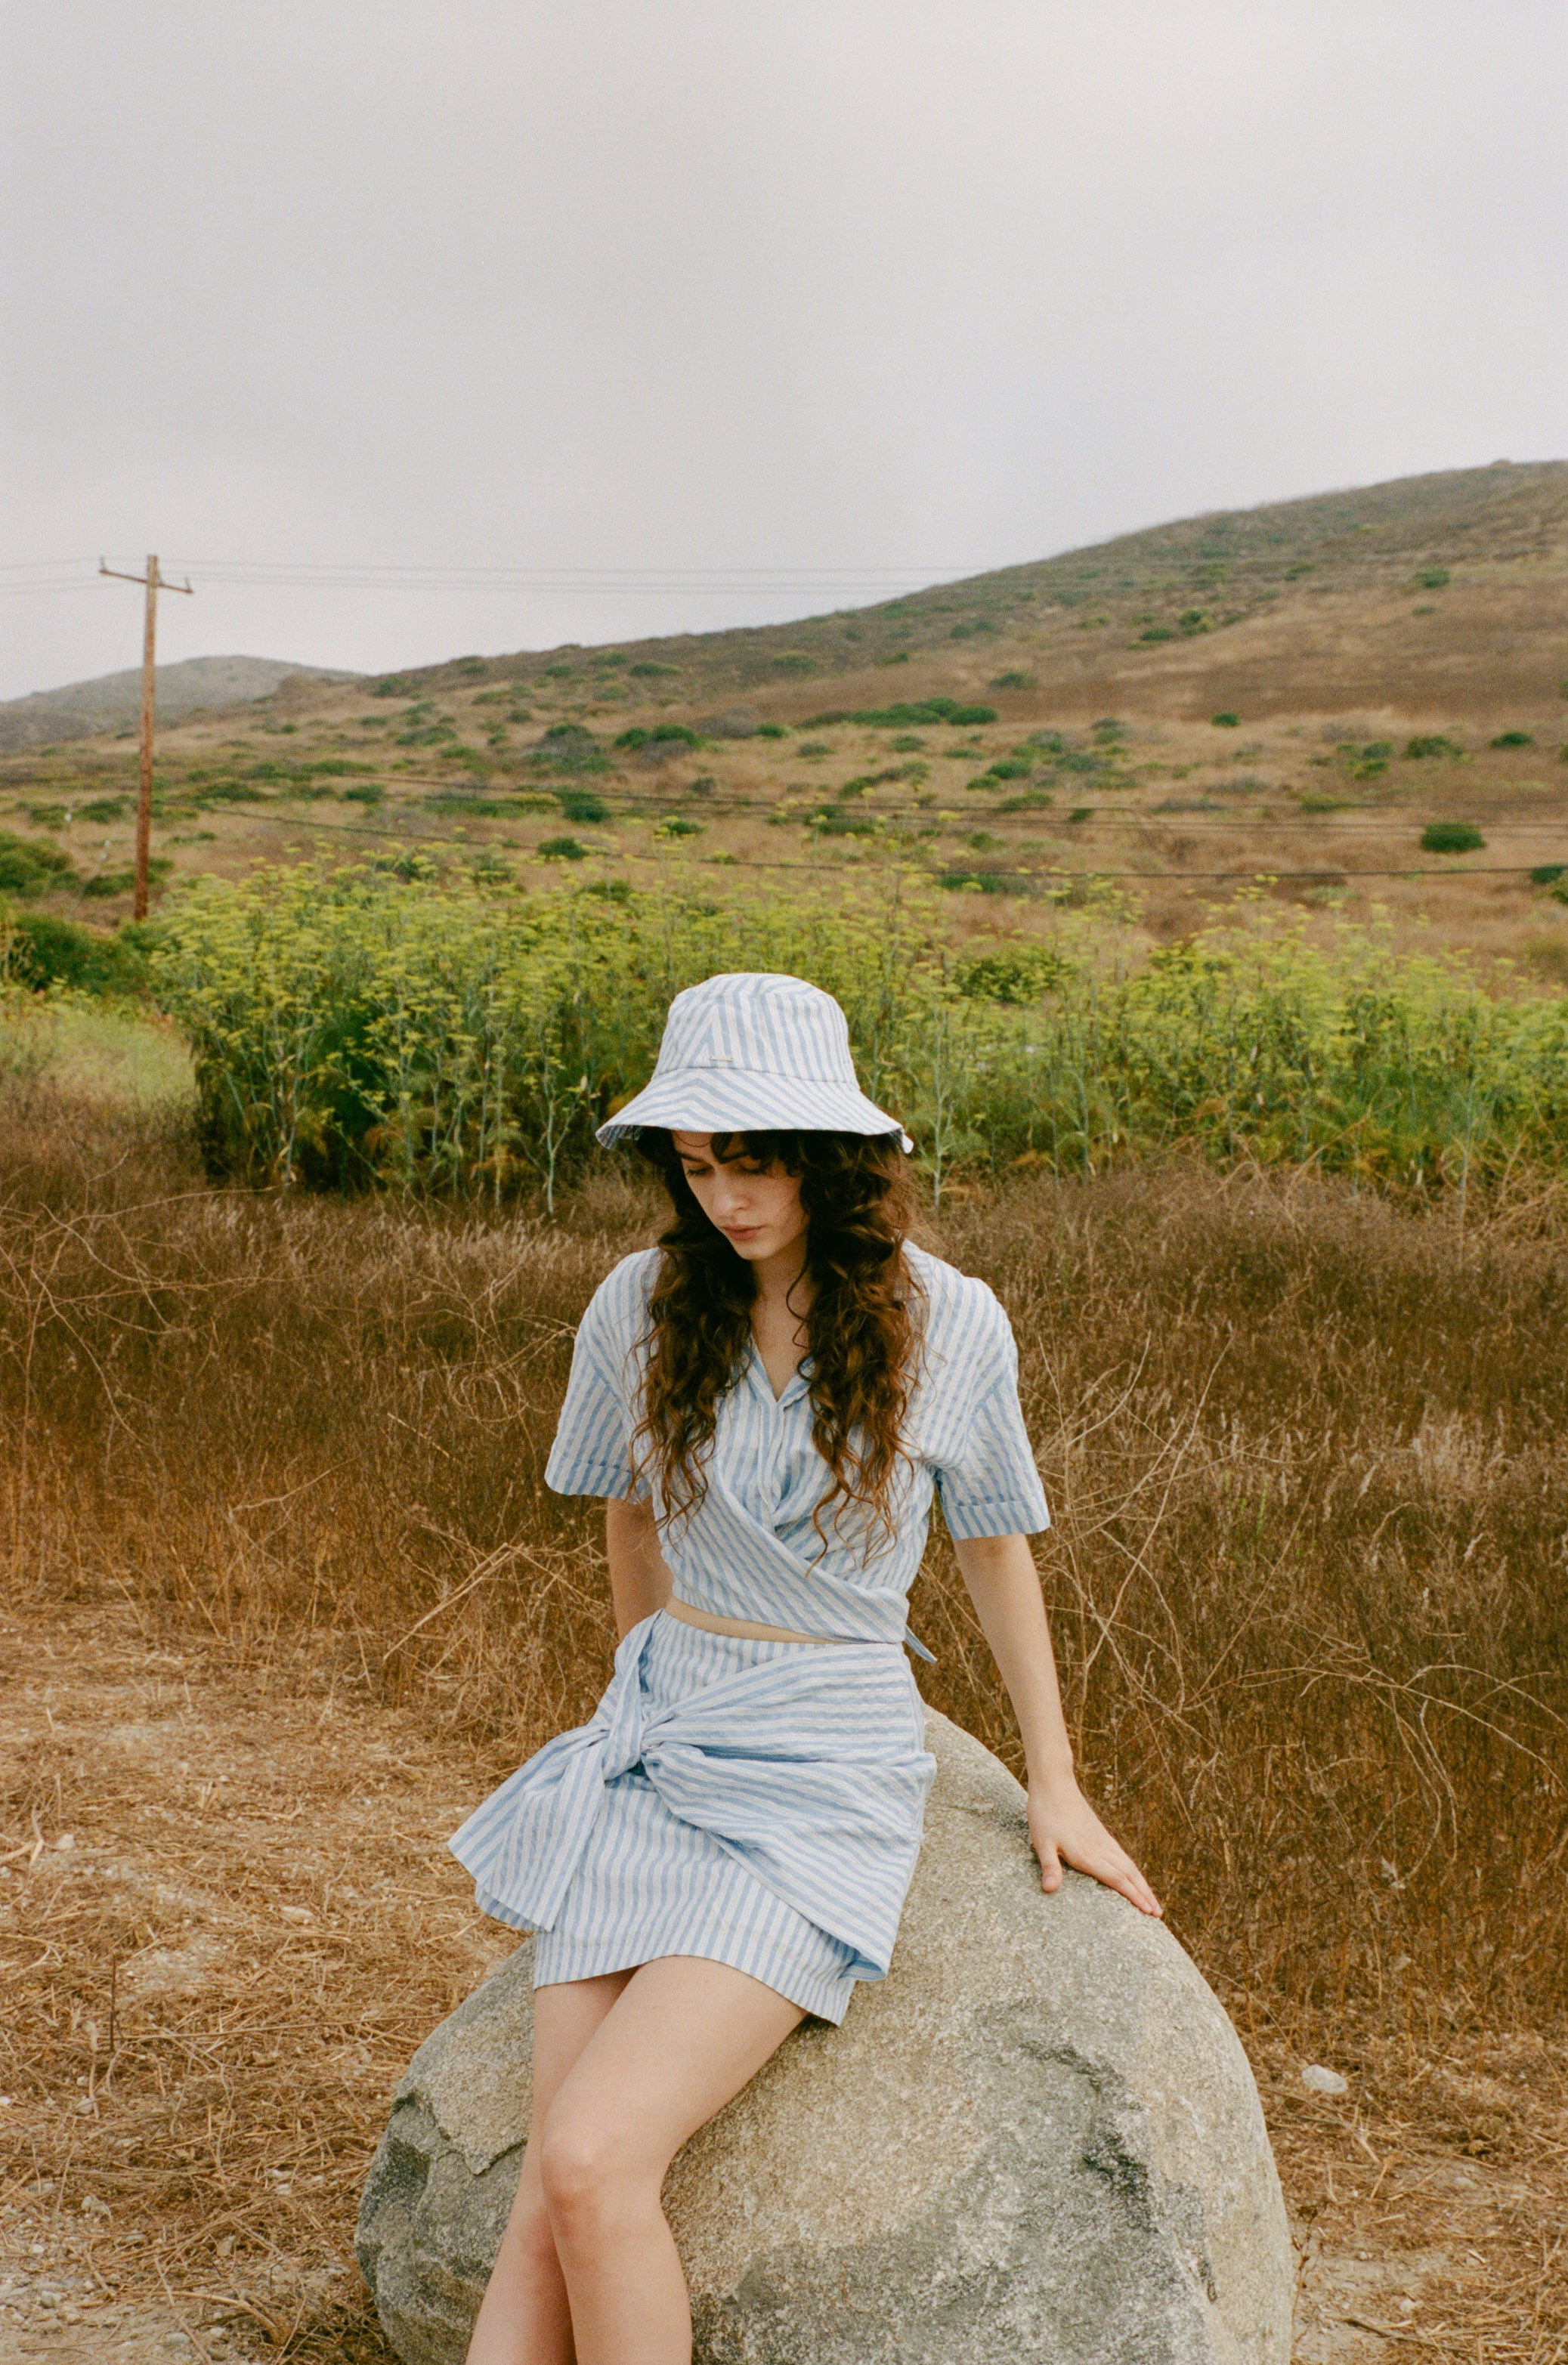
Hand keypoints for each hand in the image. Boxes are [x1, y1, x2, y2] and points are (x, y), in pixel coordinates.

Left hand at [1027, 1776, 1162, 1917]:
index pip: (1118, 1880)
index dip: (1134, 1896)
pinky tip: (1132, 1873)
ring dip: (1141, 1883)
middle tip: (1159, 1913)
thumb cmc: (1046, 1813)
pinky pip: (1121, 1855)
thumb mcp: (1042, 1842)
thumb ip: (1049, 1866)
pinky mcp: (1100, 1833)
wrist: (1054, 1783)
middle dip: (1145, 1894)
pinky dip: (1132, 1869)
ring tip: (1151, 1898)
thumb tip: (1049, 1889)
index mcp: (1088, 1855)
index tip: (1149, 1911)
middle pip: (1129, 1875)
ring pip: (1128, 1865)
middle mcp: (1100, 1848)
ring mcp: (1102, 1839)